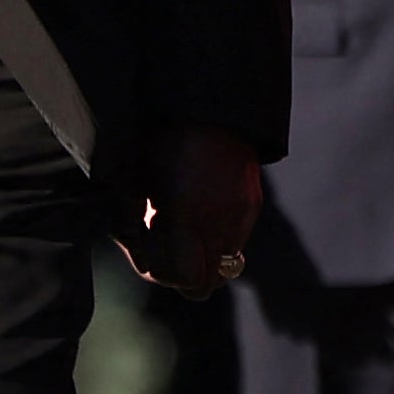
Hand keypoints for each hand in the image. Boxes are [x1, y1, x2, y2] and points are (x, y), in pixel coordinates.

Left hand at [120, 126, 263, 294]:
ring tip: (183, 232)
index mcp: (188, 215)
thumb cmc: (165, 139)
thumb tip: (140, 252)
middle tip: (163, 251)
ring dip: (202, 259)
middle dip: (181, 276)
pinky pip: (235, 241)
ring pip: (225, 266)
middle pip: (206, 285)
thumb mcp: (141, 180)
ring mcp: (241, 217)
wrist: (211, 108)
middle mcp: (220, 222)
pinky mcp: (253, 206)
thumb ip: (142, 222)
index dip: (163, 276)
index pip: (185, 279)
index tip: (147, 256)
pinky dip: (217, 239)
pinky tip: (200, 214)